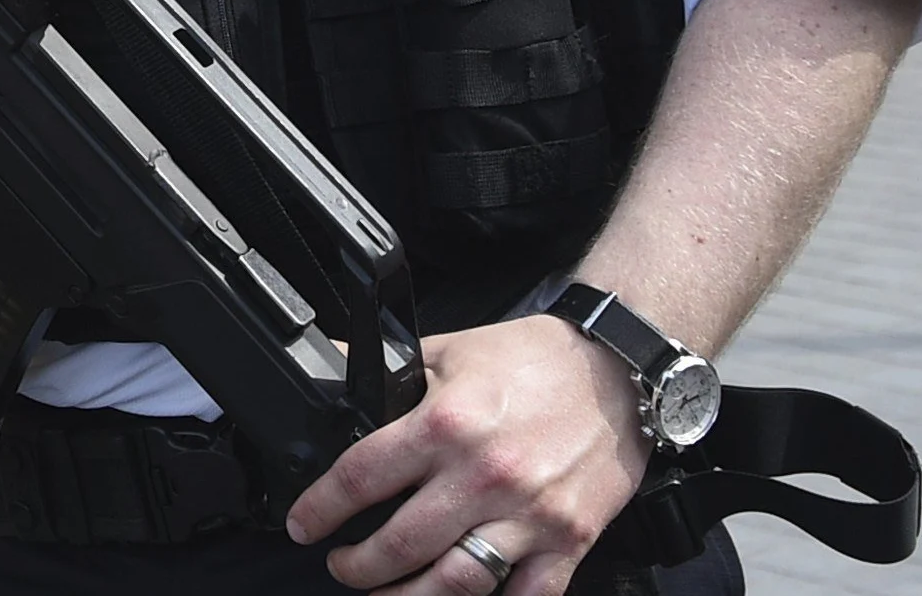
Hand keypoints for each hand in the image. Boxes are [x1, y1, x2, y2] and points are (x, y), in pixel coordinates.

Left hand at [288, 315, 650, 595]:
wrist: (619, 370)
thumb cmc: (534, 360)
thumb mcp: (447, 349)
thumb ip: (386, 368)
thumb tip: (326, 367)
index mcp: (446, 423)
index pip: (361, 478)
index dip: (320, 509)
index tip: (302, 526)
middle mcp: (484, 475)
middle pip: (399, 545)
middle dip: (356, 567)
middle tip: (342, 565)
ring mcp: (529, 513)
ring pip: (455, 584)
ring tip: (387, 594)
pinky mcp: (569, 540)